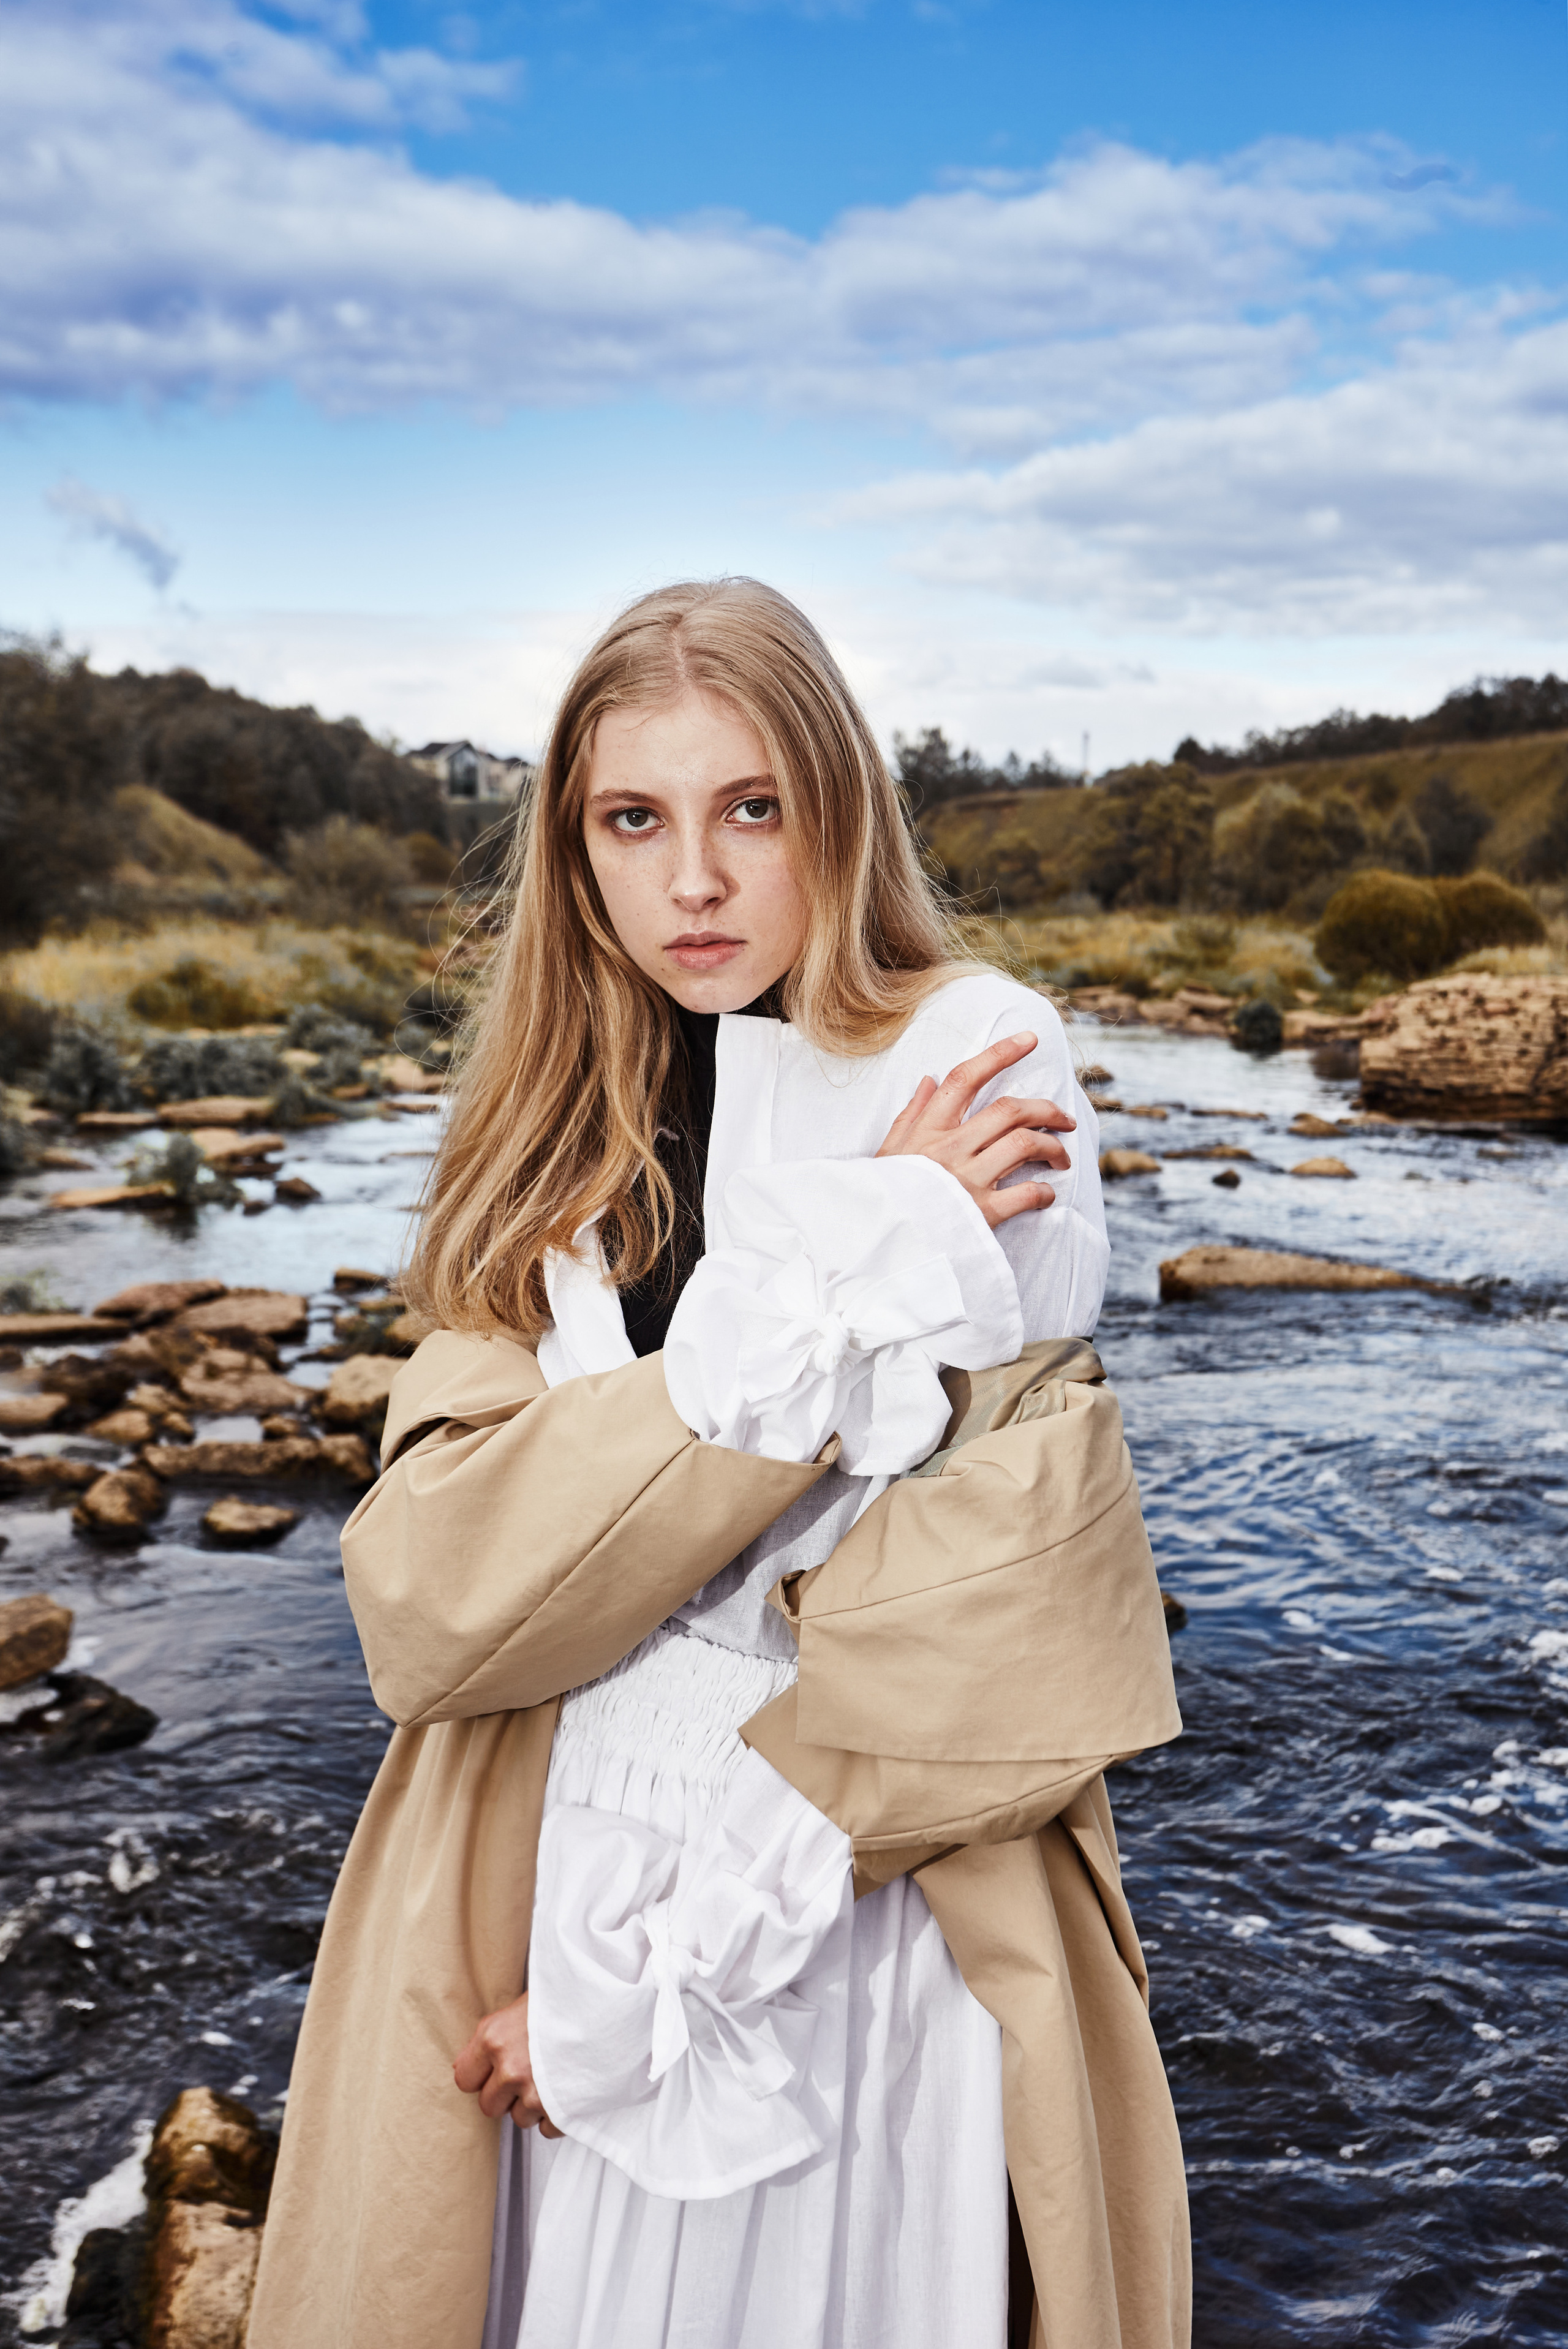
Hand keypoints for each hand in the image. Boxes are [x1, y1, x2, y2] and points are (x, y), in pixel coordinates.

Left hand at [453, 1992, 561, 2134]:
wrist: (613, 2001)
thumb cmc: (568, 1996)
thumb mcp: (523, 2005)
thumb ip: (495, 2037)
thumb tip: (469, 2065)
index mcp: (493, 2037)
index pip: (464, 2079)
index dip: (480, 2076)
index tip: (495, 2070)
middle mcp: (509, 2068)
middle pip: (489, 2106)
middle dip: (506, 2095)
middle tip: (528, 2073)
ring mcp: (534, 2092)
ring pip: (519, 2119)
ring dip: (534, 2105)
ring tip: (554, 2076)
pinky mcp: (560, 2110)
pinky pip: (546, 2129)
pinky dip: (557, 2115)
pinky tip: (569, 2089)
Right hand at [875, 1031, 1074, 1230]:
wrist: (880, 1240)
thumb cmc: (885, 1194)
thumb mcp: (889, 1148)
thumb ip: (911, 1112)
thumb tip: (928, 1078)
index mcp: (928, 1129)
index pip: (965, 1078)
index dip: (1000, 1053)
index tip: (1029, 1039)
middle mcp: (951, 1148)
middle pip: (1009, 1110)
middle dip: (1047, 1109)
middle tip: (1065, 1119)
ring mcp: (967, 1180)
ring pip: (1025, 1145)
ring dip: (1052, 1148)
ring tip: (1061, 1157)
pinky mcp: (982, 1213)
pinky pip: (1026, 1194)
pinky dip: (1043, 1193)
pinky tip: (1045, 1195)